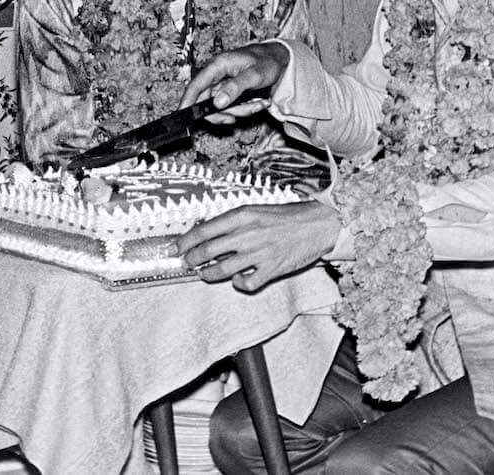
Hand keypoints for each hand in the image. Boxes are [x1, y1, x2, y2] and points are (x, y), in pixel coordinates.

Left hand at [175, 200, 340, 290]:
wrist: (318, 223)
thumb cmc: (286, 216)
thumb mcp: (255, 209)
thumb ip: (232, 221)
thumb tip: (208, 232)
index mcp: (241, 216)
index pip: (203, 230)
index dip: (185, 241)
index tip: (176, 248)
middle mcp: (247, 234)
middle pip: (207, 251)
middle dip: (192, 259)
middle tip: (187, 263)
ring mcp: (259, 253)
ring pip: (222, 269)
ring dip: (208, 273)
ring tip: (204, 274)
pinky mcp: (272, 269)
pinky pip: (248, 283)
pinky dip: (239, 284)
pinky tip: (238, 279)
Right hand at [179, 42, 289, 124]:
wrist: (279, 60)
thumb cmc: (268, 62)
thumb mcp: (254, 75)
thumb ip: (235, 88)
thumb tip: (218, 103)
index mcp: (217, 66)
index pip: (195, 86)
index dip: (186, 101)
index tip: (182, 115)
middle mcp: (216, 75)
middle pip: (207, 102)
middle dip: (225, 112)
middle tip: (242, 115)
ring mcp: (222, 84)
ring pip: (220, 108)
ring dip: (239, 111)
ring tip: (258, 105)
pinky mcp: (229, 92)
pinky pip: (230, 107)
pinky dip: (244, 109)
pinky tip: (258, 103)